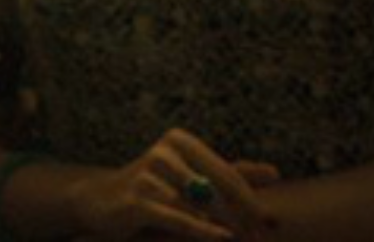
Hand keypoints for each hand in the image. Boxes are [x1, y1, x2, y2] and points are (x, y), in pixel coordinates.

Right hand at [70, 129, 278, 240]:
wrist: (98, 202)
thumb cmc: (152, 189)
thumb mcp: (191, 178)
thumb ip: (230, 175)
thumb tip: (275, 173)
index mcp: (181, 141)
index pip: (227, 173)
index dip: (251, 200)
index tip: (270, 223)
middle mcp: (165, 151)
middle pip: (217, 187)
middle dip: (243, 215)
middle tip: (262, 237)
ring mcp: (148, 173)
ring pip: (200, 204)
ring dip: (225, 225)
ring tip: (244, 238)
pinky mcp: (136, 198)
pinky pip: (177, 217)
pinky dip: (201, 229)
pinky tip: (220, 237)